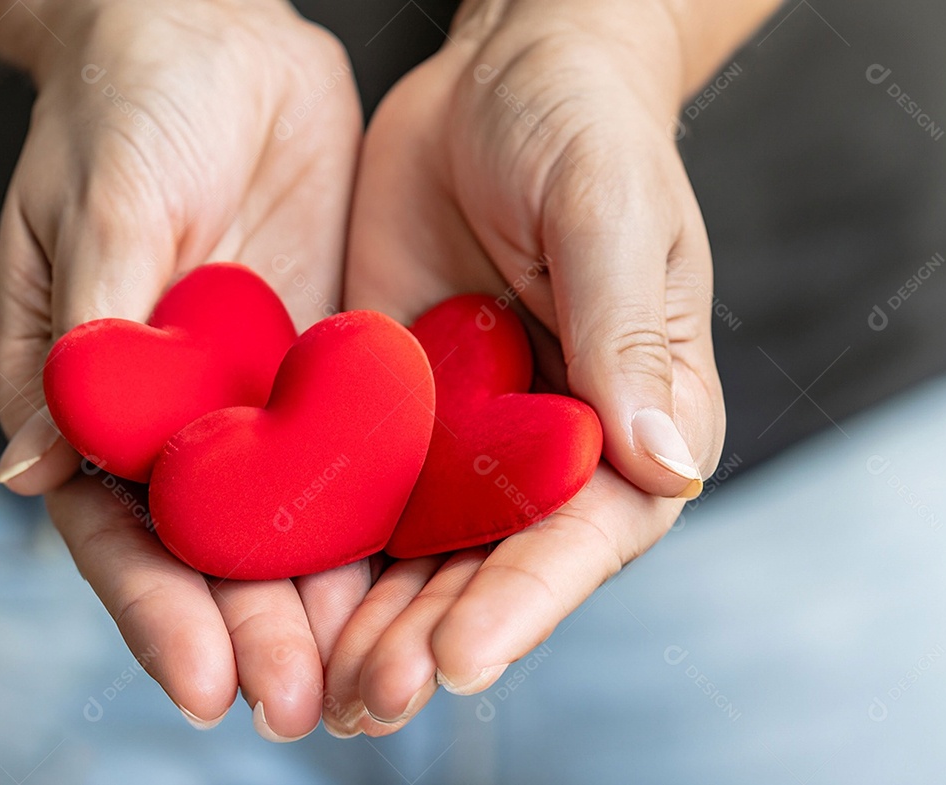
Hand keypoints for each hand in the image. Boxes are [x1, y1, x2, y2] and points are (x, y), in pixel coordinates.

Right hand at [0, 0, 366, 735]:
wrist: (216, 41)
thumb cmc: (131, 109)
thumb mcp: (105, 208)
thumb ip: (84, 334)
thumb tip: (36, 468)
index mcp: (106, 399)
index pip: (121, 530)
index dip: (157, 610)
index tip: (205, 682)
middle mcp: (188, 416)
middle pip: (218, 553)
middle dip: (256, 633)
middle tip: (302, 705)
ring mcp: (265, 398)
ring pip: (298, 523)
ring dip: (328, 604)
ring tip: (371, 677)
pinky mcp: (335, 365)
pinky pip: (364, 451)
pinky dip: (388, 515)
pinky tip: (423, 569)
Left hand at [323, 0, 729, 734]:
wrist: (498, 78)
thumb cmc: (583, 127)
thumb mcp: (610, 211)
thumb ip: (631, 333)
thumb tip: (670, 464)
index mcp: (630, 417)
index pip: (586, 533)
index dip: (526, 600)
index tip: (461, 658)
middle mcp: (549, 446)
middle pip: (493, 565)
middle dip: (431, 635)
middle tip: (366, 696)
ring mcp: (467, 434)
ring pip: (420, 550)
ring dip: (370, 620)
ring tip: (315, 684)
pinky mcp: (397, 407)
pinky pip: (360, 488)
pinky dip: (323, 545)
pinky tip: (275, 592)